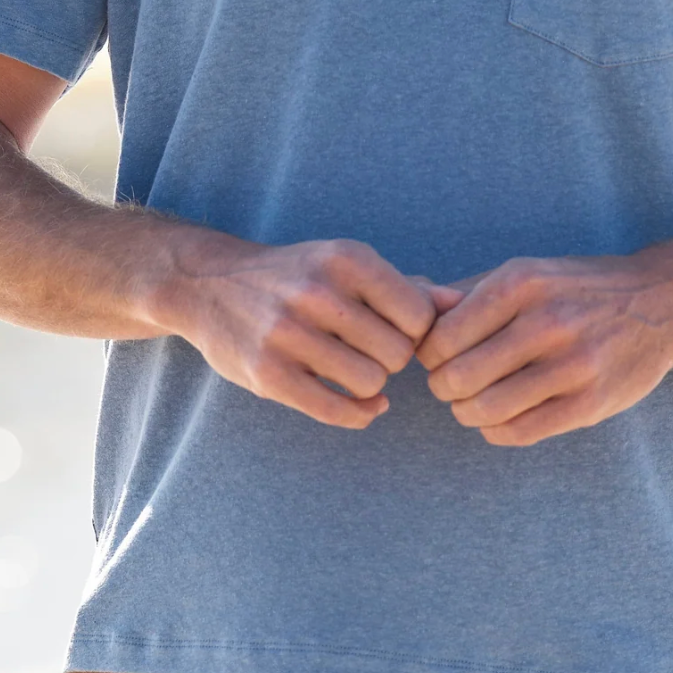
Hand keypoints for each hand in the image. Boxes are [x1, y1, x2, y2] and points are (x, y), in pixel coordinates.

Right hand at [154, 235, 461, 429]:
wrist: (209, 285)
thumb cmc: (296, 275)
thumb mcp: (348, 265)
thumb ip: (407, 287)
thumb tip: (463, 305)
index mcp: (345, 259)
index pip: (418, 314)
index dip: (416, 330)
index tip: (397, 330)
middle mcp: (318, 292)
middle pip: (399, 353)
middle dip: (393, 359)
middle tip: (373, 352)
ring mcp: (289, 335)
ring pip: (371, 382)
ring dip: (372, 384)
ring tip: (356, 369)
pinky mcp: (268, 375)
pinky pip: (337, 410)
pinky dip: (360, 413)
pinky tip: (362, 403)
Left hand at [417, 249, 672, 446]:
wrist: (660, 302)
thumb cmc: (576, 289)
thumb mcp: (525, 274)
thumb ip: (467, 292)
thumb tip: (412, 300)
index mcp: (521, 283)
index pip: (442, 336)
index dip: (428, 354)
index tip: (439, 357)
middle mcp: (546, 321)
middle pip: (457, 376)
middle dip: (443, 388)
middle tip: (452, 385)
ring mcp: (572, 365)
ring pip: (486, 409)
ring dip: (467, 413)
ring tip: (473, 404)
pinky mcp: (590, 402)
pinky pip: (520, 432)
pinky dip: (496, 431)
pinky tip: (499, 419)